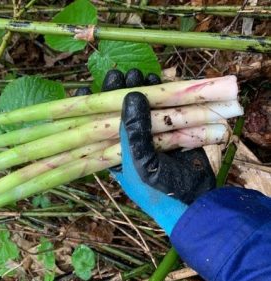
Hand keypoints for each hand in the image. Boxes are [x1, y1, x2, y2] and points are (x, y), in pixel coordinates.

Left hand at [102, 69, 215, 234]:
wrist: (194, 205)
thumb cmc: (157, 192)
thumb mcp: (140, 163)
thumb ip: (134, 131)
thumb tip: (130, 95)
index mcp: (113, 153)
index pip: (96, 126)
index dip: (90, 107)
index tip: (86, 88)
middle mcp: (130, 143)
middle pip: (121, 112)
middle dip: (119, 92)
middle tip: (119, 74)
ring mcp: (152, 137)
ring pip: (144, 108)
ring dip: (142, 90)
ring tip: (138, 75)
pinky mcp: (173, 134)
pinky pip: (166, 111)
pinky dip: (165, 97)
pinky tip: (159, 82)